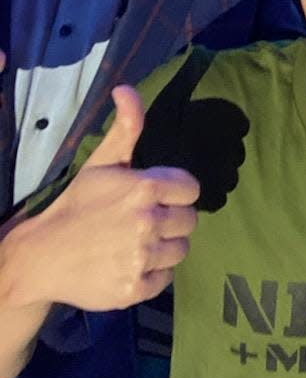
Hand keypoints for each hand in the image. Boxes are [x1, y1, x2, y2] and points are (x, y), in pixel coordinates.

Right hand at [14, 87, 199, 312]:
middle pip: (190, 220)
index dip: (175, 192)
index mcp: (144, 187)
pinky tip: (130, 263)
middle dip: (171, 218)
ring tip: (137, 242)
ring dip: (164, 246)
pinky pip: (166, 278)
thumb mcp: (102, 162)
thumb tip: (126, 88)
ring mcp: (141, 258)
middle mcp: (147, 222)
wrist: (41, 256)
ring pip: (181, 249)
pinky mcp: (135, 288)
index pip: (191, 189)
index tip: (155, 197)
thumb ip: (125, 127)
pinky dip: (153, 274)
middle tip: (144, 221)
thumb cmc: (77, 204)